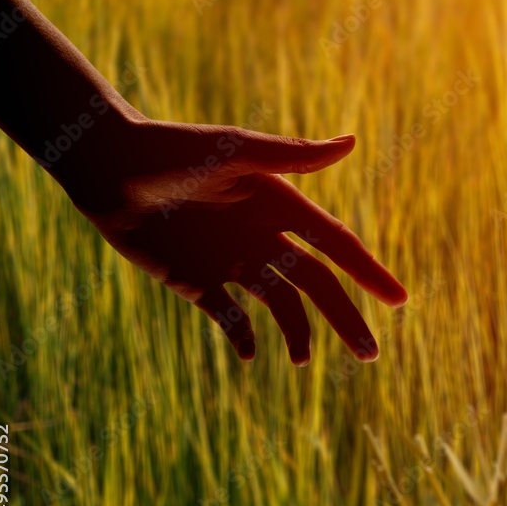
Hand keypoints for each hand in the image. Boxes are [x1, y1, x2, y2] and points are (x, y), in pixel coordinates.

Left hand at [62, 117, 406, 364]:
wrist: (105, 166)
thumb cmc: (171, 150)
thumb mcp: (234, 151)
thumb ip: (292, 155)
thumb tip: (352, 143)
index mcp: (281, 206)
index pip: (337, 245)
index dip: (370, 273)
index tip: (401, 300)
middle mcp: (264, 236)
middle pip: (317, 285)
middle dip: (345, 318)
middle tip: (370, 354)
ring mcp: (232, 261)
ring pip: (280, 305)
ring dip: (298, 333)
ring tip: (303, 362)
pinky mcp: (198, 281)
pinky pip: (230, 317)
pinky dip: (243, 336)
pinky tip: (250, 353)